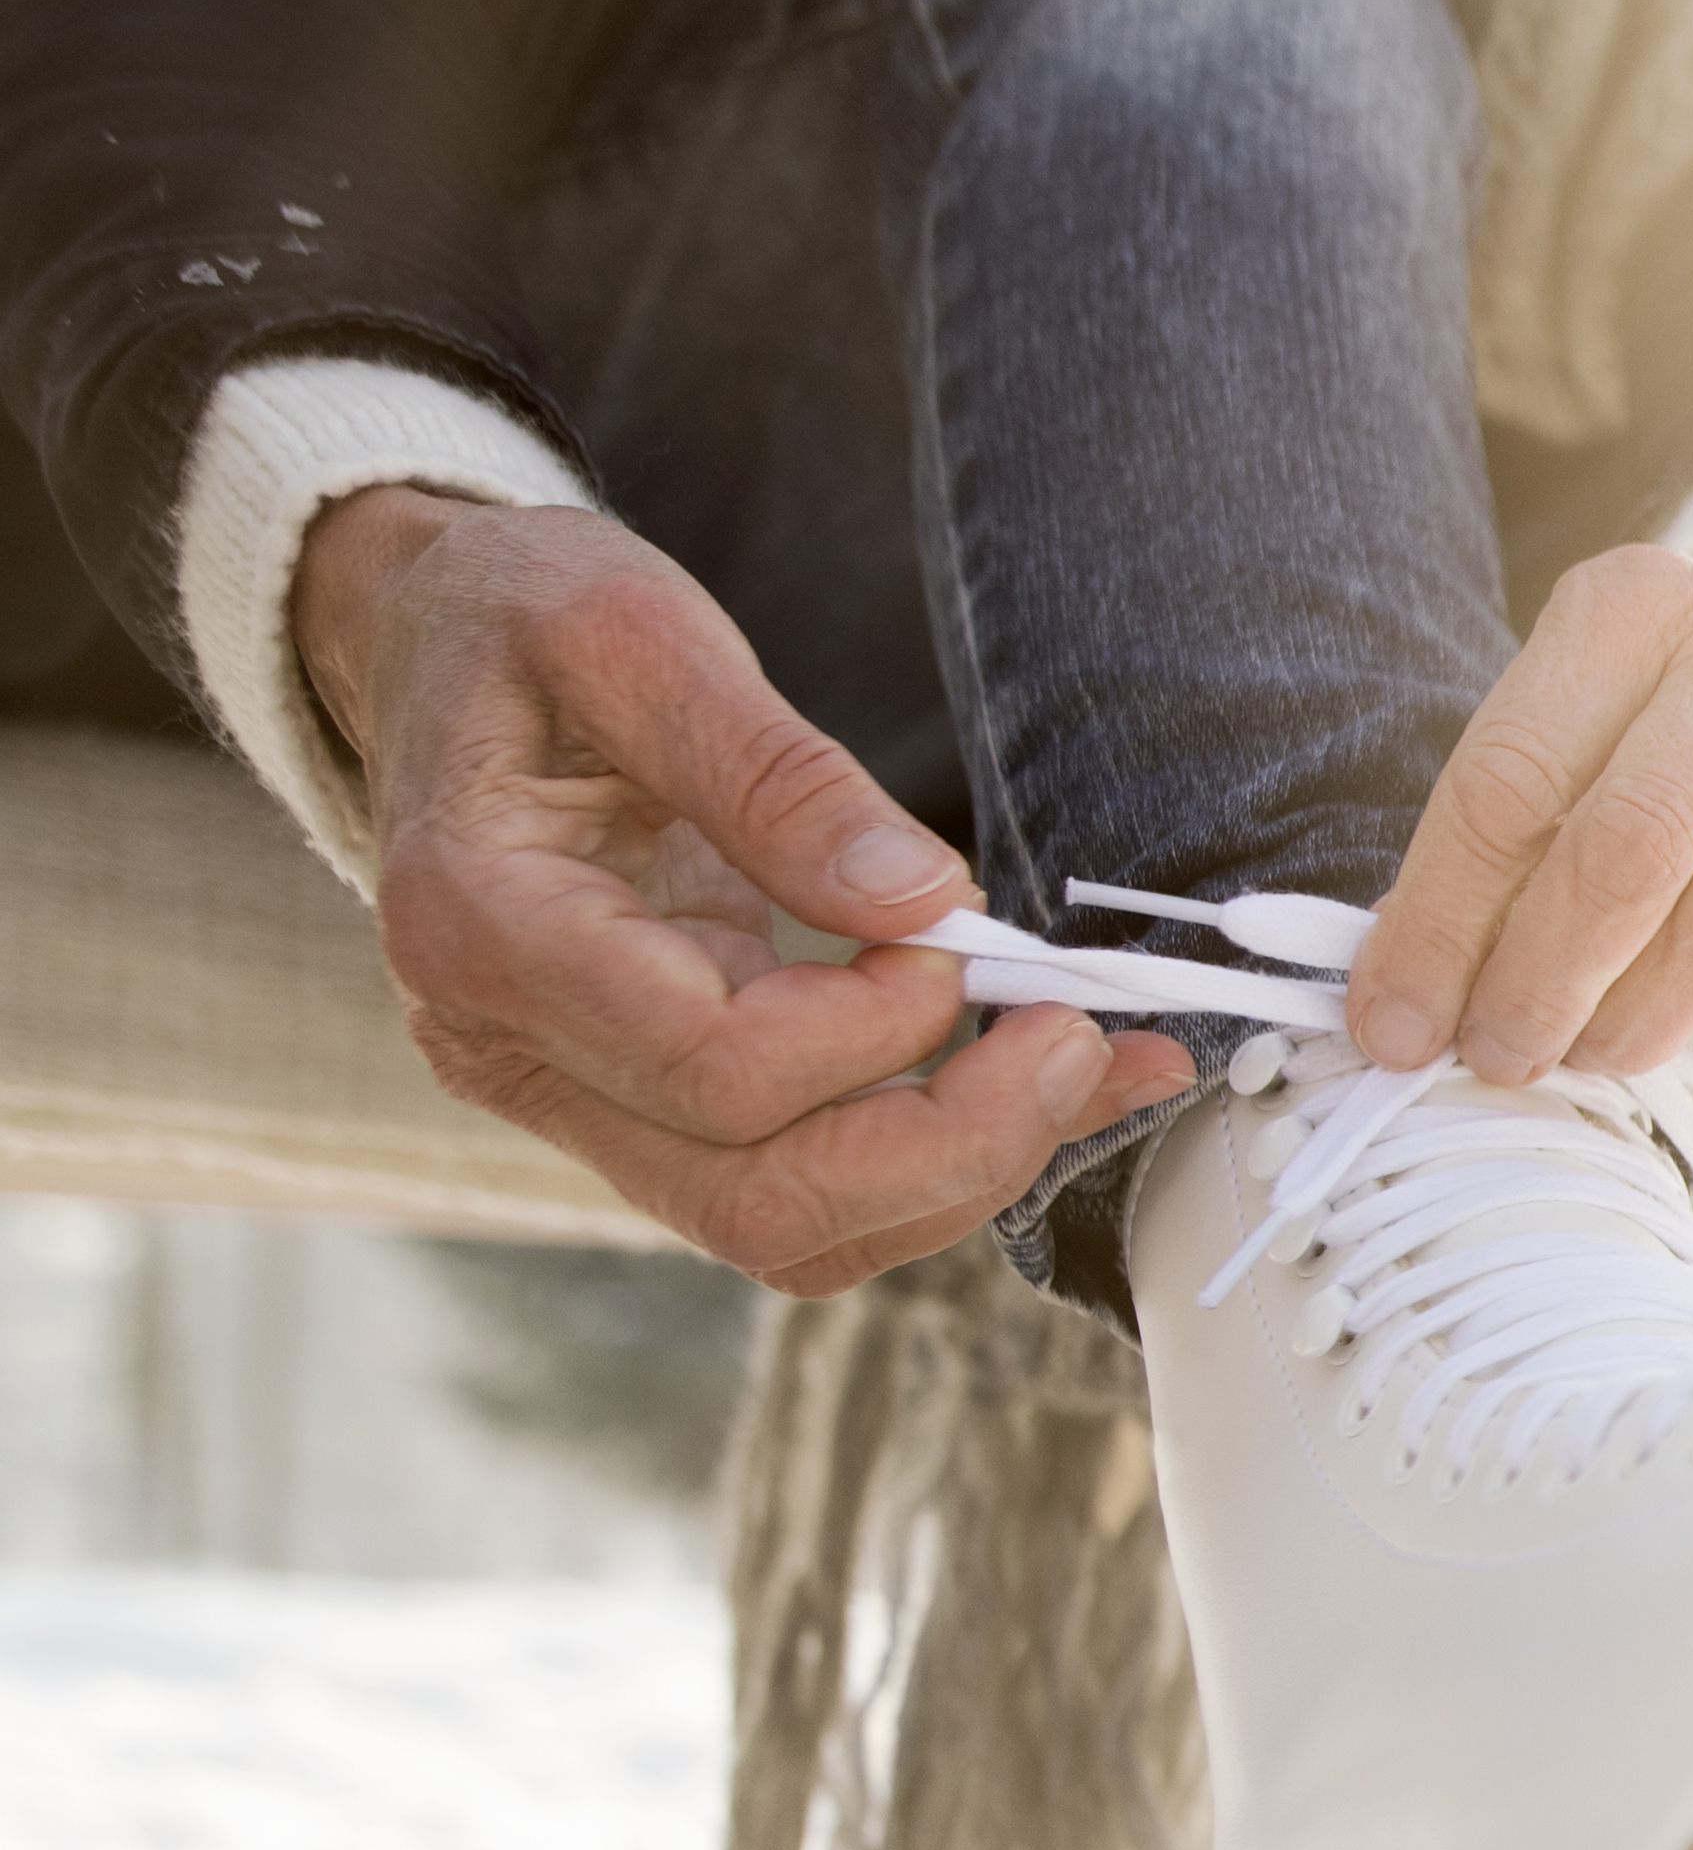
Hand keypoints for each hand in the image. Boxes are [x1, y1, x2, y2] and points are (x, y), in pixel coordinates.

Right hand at [300, 486, 1189, 1294]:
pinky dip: (936, 1151)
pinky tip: (1039, 1078)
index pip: (714, 1065)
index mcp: (482, 929)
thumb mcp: (635, 633)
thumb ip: (771, 771)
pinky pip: (804, 1177)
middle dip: (950, 1142)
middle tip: (1077, 1040)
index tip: (959, 932)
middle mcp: (509, 1049)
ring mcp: (574, 1096)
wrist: (443, 648)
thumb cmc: (520, 624)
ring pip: (787, 1226)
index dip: (874, 1025)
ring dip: (962, 1168)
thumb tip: (919, 896)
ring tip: (1093, 1062)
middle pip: (757, 1195)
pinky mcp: (648, 1102)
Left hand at [1343, 542, 1692, 1089]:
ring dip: (1642, 1021)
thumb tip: (1403, 1007)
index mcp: (1635, 605)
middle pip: (1628, 848)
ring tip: (1591, 1057)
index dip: (1438, 924)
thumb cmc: (1649, 733)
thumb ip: (1488, 848)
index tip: (1392, 1023)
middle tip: (1497, 1056)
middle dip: (1541, 980)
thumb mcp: (1559, 734)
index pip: (1509, 783)